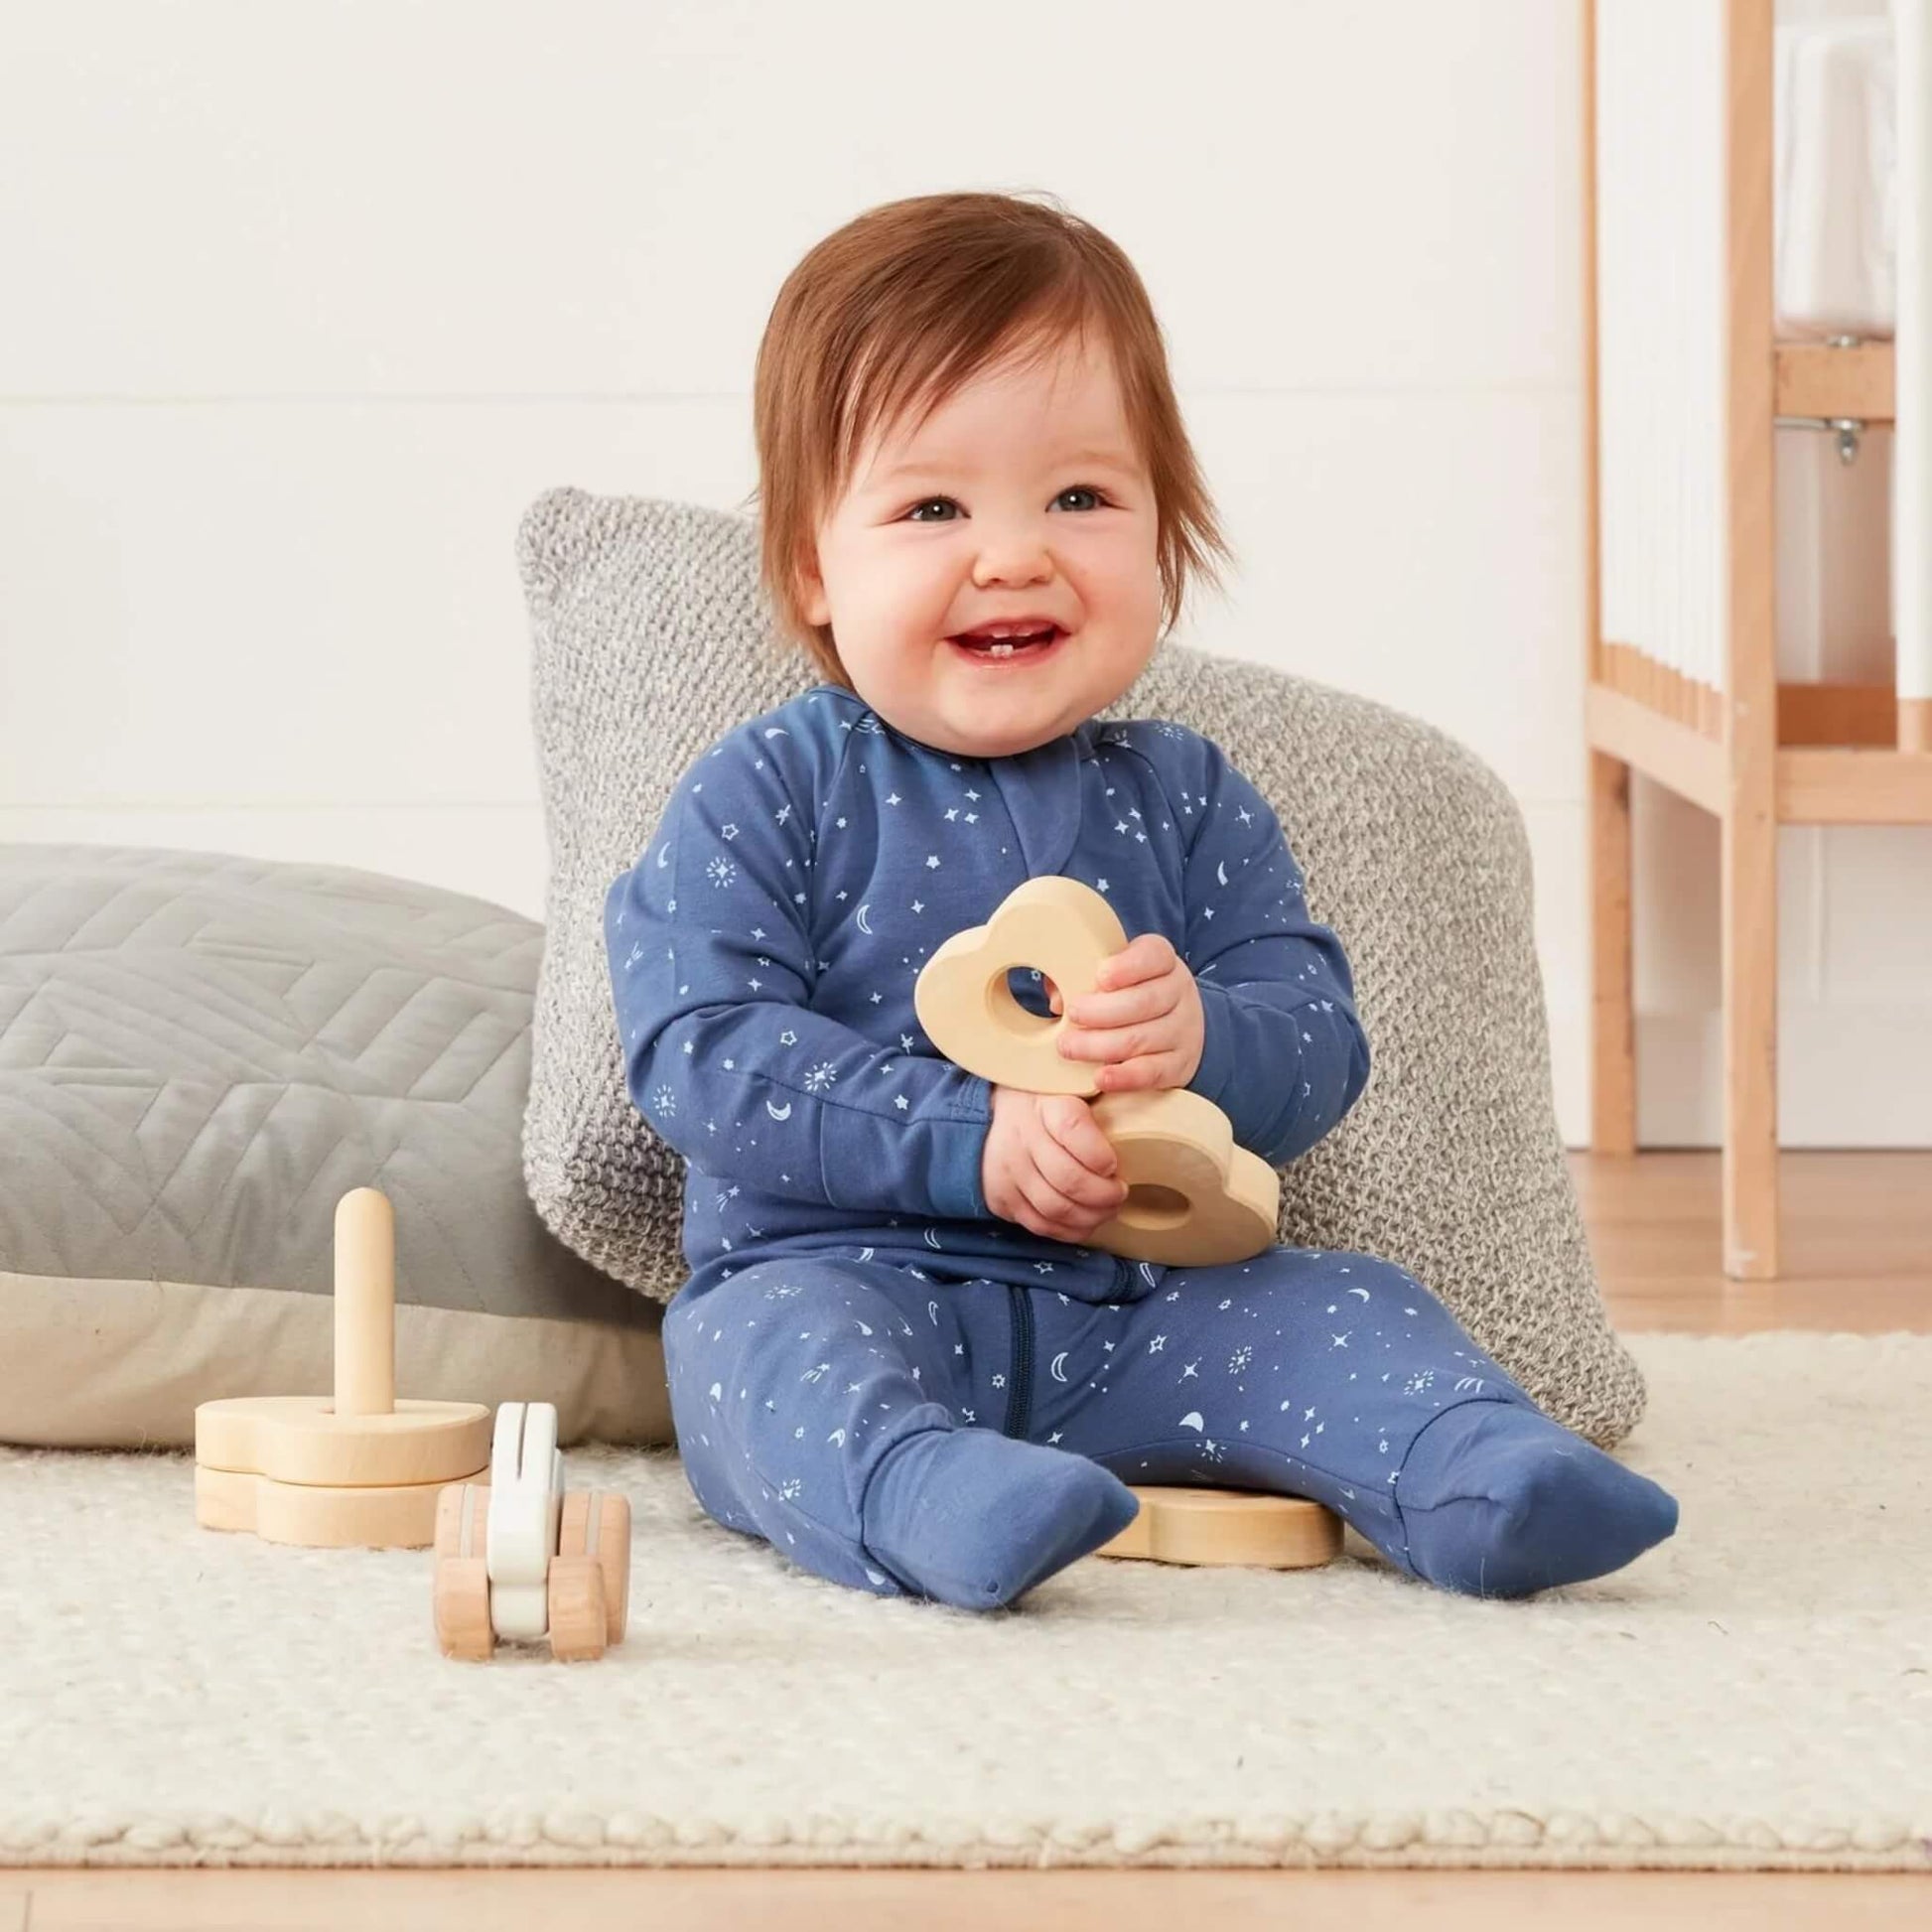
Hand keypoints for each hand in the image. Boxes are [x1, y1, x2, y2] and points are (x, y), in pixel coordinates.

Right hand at [980, 1084, 1128, 1243]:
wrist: (994, 1115)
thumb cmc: (1049, 1104)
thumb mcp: (1073, 1090)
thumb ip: (1101, 1104)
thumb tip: (1138, 1124)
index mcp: (1046, 1106)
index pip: (1074, 1129)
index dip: (1100, 1155)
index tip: (1115, 1164)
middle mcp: (1022, 1138)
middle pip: (1069, 1179)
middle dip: (1105, 1194)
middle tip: (1120, 1193)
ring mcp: (1008, 1171)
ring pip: (1056, 1208)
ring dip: (1091, 1216)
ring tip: (1108, 1209)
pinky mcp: (1001, 1198)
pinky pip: (1040, 1225)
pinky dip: (1069, 1230)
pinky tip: (1085, 1221)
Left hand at [1043, 932, 1204, 1093]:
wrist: (1168, 1029)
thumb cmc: (1123, 995)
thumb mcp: (1107, 976)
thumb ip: (1079, 979)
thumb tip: (1058, 999)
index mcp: (1161, 961)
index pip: (1154, 955)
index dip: (1128, 966)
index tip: (1101, 977)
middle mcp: (1179, 992)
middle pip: (1144, 1001)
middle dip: (1101, 1010)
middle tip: (1071, 1015)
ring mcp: (1184, 1030)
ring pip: (1143, 1038)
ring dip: (1101, 1045)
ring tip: (1069, 1047)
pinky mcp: (1180, 1065)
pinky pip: (1153, 1072)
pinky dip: (1125, 1076)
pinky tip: (1101, 1077)